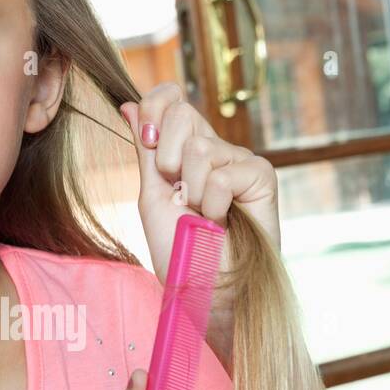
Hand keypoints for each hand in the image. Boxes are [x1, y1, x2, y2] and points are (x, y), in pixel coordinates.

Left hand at [119, 83, 280, 286]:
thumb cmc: (179, 252)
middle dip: (166, 159)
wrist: (205, 290)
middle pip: (183, 113)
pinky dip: (214, 205)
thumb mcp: (152, 196)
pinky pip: (223, 174)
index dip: (155, 106)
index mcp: (185, 151)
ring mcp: (239, 161)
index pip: (172, 99)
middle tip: (178, 196)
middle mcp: (215, 150)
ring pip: (200, 147)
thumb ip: (146, 151)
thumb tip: (128, 104)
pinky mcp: (261, 176)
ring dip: (191, 192)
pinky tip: (222, 221)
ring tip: (202, 217)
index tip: (146, 141)